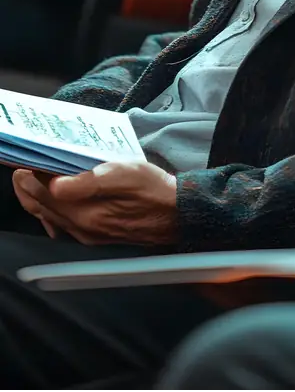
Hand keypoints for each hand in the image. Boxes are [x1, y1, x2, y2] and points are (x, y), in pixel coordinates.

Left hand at [12, 161, 176, 246]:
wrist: (177, 214)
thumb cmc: (154, 189)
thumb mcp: (125, 174)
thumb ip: (89, 181)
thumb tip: (56, 185)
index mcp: (86, 213)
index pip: (45, 192)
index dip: (30, 173)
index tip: (24, 156)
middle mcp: (82, 228)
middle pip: (41, 206)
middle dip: (26, 184)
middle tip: (19, 164)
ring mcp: (87, 235)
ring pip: (47, 216)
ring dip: (35, 197)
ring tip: (29, 177)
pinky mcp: (94, 235)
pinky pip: (60, 225)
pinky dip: (48, 211)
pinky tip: (50, 201)